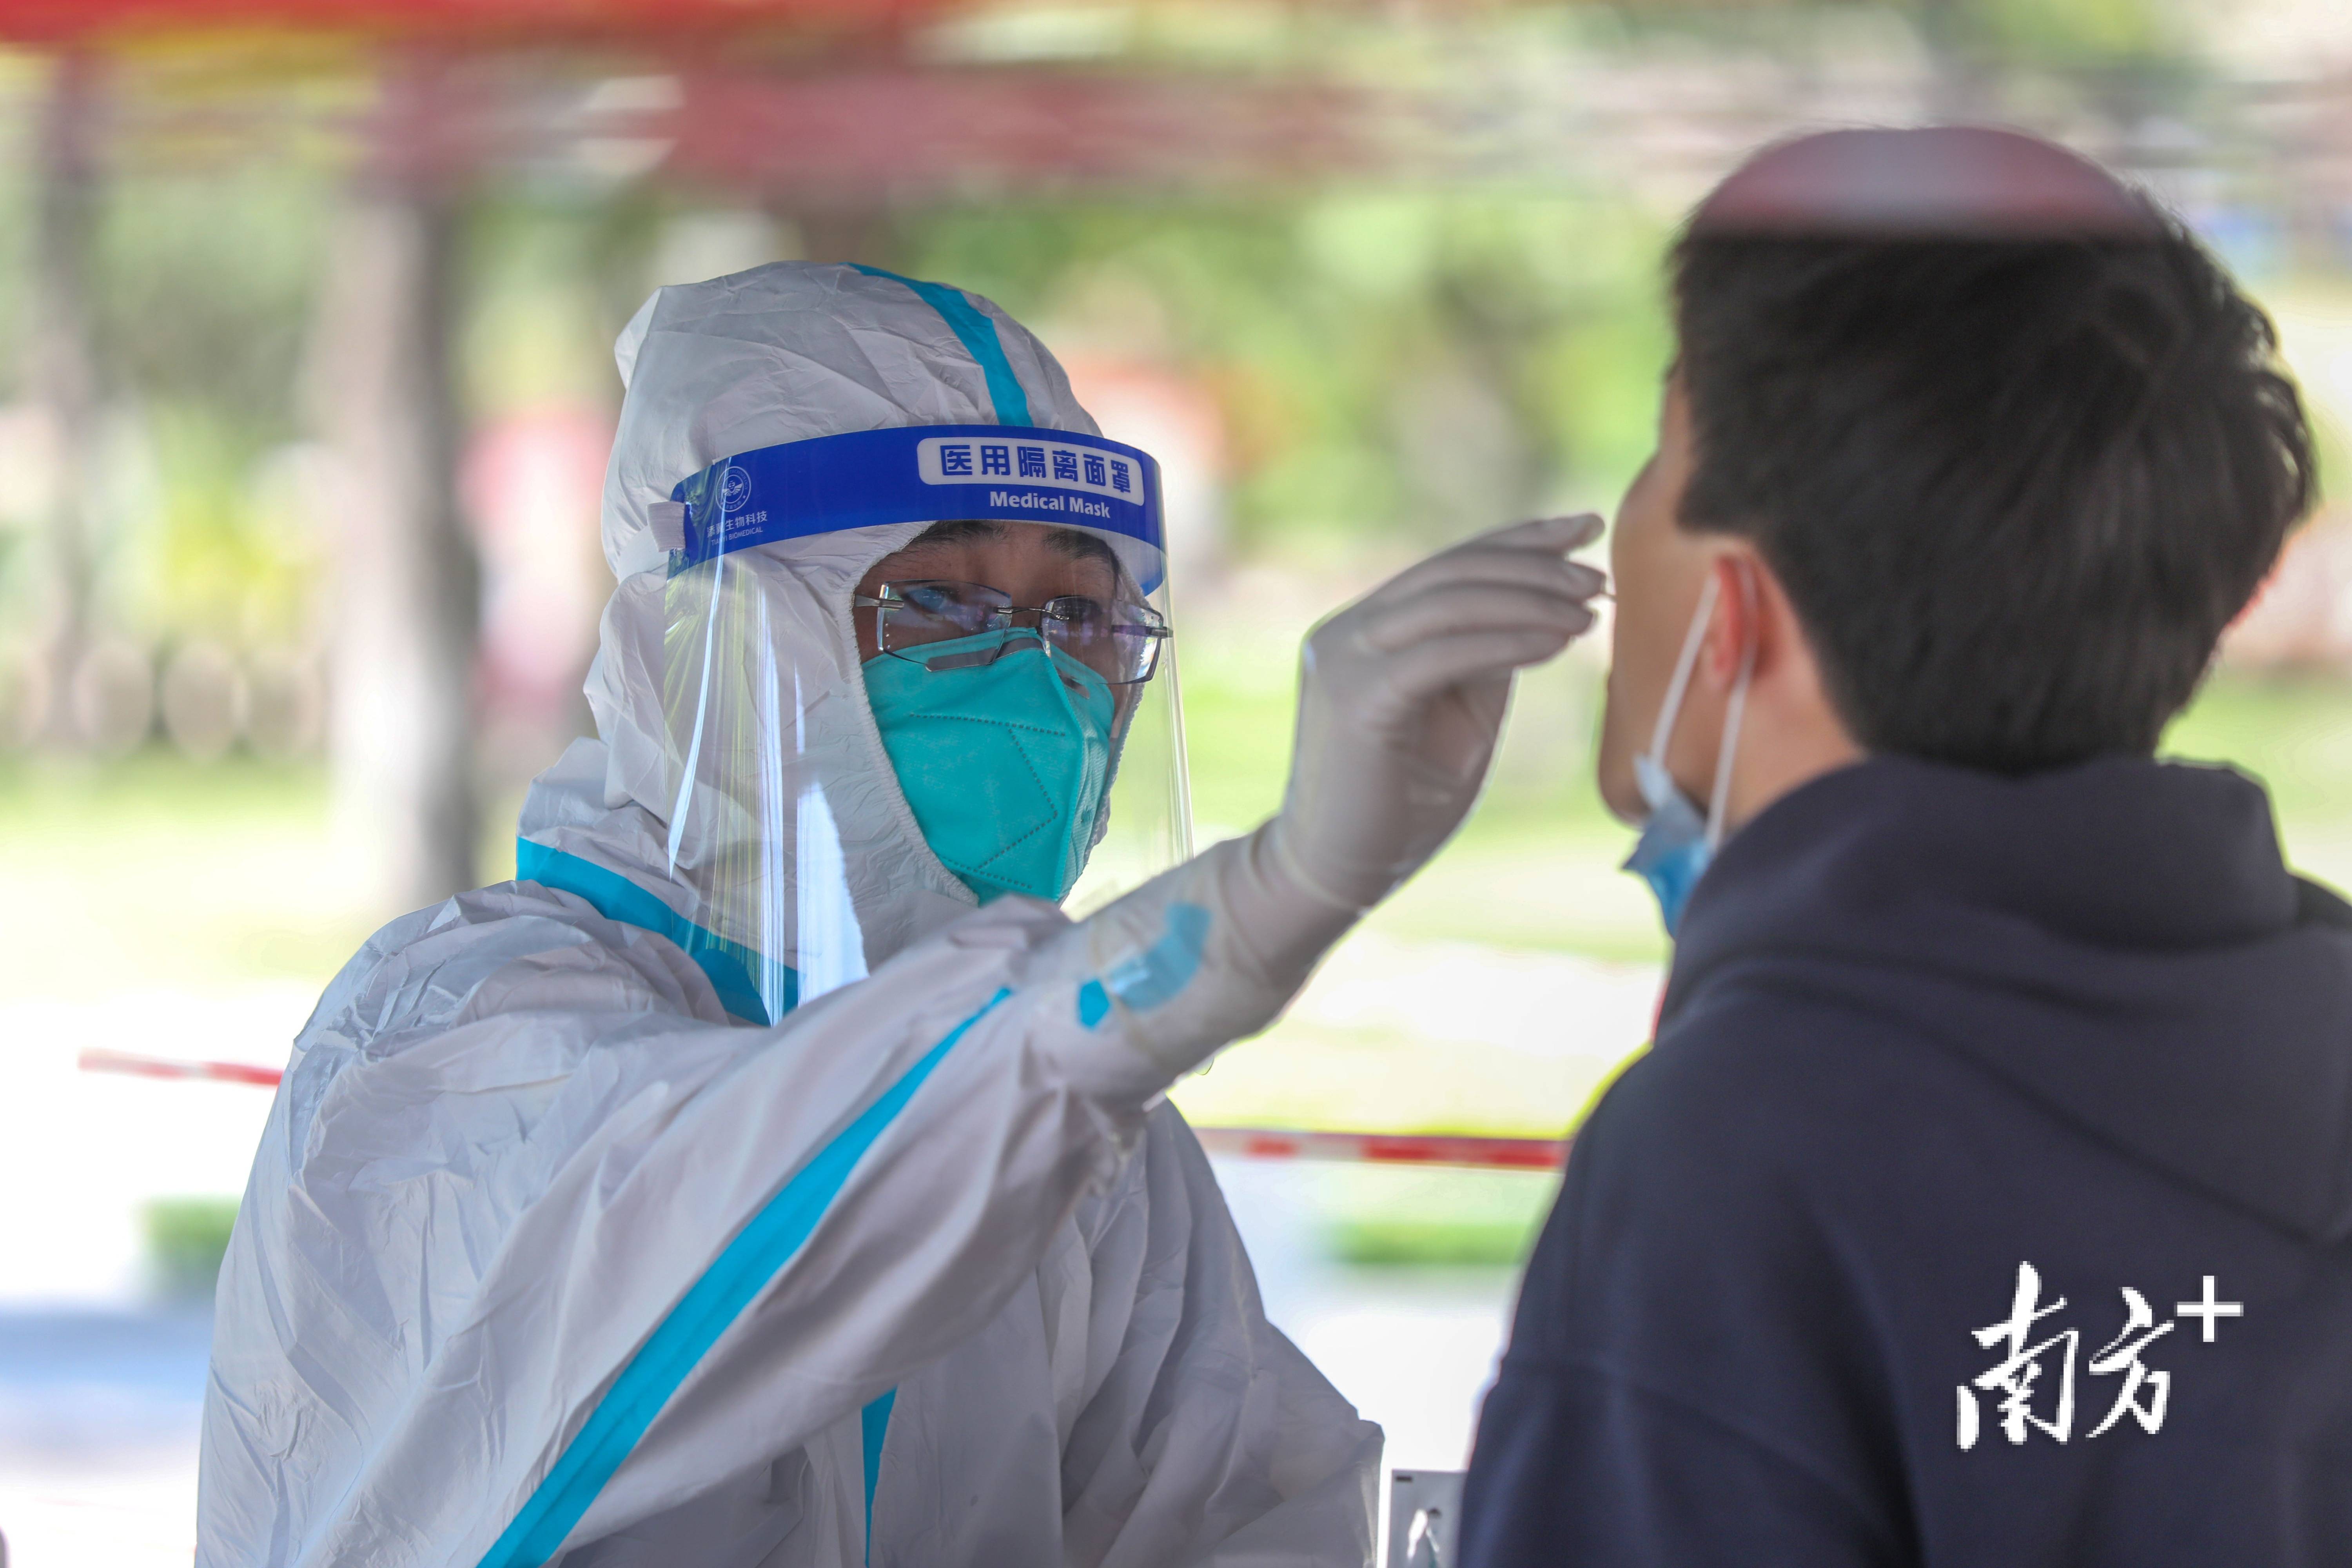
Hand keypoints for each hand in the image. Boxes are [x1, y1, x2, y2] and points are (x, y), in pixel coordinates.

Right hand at [1268, 514, 1607, 911]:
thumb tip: (1541, 607)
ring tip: (1592, 609)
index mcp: (1367, 627)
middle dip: (1535, 566)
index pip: (1450, 565)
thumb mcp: (1456, 713)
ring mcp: (1344, 659)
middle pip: (1452, 572)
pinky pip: (1443, 653)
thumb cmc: (1401, 804)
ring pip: (1449, 603)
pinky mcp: (1355, 697)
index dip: (1520, 539)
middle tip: (1600, 577)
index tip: (1584, 527)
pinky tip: (1558, 643)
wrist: (1334, 871)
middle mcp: (1347, 631)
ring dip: (1530, 600)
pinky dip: (1507, 642)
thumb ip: (1483, 658)